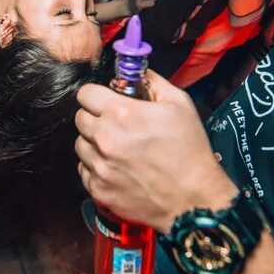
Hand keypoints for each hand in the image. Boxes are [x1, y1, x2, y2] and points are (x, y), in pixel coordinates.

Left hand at [75, 70, 237, 233]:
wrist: (193, 199)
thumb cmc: (190, 152)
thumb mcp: (180, 105)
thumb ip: (154, 82)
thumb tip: (139, 73)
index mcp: (121, 114)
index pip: (85, 94)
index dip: (96, 95)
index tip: (106, 100)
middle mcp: (105, 139)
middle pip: (80, 118)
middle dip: (95, 117)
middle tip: (115, 124)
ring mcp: (100, 167)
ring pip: (80, 145)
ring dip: (94, 143)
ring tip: (117, 148)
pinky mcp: (99, 189)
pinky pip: (85, 170)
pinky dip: (96, 168)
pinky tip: (116, 168)